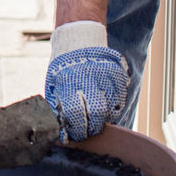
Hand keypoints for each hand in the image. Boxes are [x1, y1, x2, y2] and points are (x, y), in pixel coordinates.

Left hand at [44, 21, 128, 141]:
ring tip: (93, 115)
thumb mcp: (54, 82)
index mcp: (67, 78)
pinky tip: (104, 103)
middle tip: (87, 131)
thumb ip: (57, 105)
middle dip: (92, 128)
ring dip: (103, 118)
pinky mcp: (118, 74)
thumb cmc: (64, 67)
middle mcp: (88, 76)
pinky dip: (113, 107)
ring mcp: (106, 74)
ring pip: (111, 108)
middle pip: (97, 113)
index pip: (75, 112)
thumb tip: (60, 132)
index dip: (76, 129)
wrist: (79, 39)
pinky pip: (120, 100)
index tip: (74, 135)